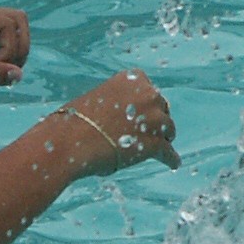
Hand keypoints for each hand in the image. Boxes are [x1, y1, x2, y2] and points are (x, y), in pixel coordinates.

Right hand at [60, 70, 177, 174]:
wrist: (71, 140)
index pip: (148, 88)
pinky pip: (168, 153)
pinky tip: (173, 163)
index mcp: (132, 79)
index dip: (147, 101)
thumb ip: (117, 103)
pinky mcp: (155, 144)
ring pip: (168, 129)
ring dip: (164, 137)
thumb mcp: (98, 99)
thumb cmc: (76, 122)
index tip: (145, 110)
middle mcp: (148, 94)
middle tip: (151, 130)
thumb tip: (122, 119)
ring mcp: (154, 119)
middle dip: (157, 118)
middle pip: (162, 107)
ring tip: (163, 146)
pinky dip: (171, 159)